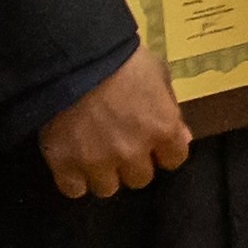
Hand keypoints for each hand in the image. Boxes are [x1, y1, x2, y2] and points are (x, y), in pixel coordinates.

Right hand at [40, 46, 189, 199]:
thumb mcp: (158, 73)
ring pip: (107, 188)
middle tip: (118, 145)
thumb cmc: (122, 59)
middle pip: (140, 178)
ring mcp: (98, 161)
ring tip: (93, 154)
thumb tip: (182, 138)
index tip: (152, 143)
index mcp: (162, 129)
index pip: (174, 160)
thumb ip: (171, 108)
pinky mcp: (64, 164)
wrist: (73, 58)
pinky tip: (71, 162)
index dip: (163, 151)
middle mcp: (133, 152)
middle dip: (132, 163)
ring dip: (102, 173)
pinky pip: (73, 189)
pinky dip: (73, 178)